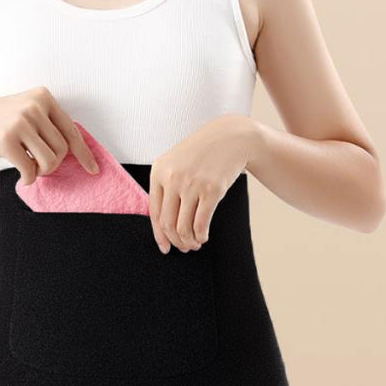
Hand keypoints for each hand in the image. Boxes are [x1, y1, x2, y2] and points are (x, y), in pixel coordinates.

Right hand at [0, 86, 98, 184]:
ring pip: (49, 161)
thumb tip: (77, 153)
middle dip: (53, 165)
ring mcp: (20, 121)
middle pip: (62, 150)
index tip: (93, 170)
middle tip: (39, 166)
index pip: (71, 131)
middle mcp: (34, 106)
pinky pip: (30, 169)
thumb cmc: (0, 122)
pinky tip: (21, 176)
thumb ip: (50, 126)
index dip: (84, 154)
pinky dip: (28, 178)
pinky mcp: (6, 139)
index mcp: (43, 96)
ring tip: (30, 169)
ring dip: (42, 172)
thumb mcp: (27, 112)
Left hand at [149, 114, 258, 253]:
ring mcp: (191, 184)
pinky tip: (204, 237)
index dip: (159, 235)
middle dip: (176, 241)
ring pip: (184, 226)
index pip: (154, 213)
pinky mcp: (211, 190)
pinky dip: (201, 235)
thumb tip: (164, 226)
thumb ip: (165, 187)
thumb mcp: (175, 163)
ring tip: (195, 244)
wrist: (231, 137)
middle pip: (168, 223)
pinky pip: (201, 223)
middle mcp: (172, 179)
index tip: (165, 247)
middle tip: (184, 248)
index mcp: (158, 172)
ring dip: (189, 241)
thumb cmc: (202, 153)